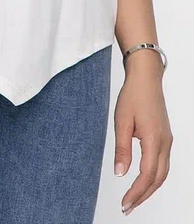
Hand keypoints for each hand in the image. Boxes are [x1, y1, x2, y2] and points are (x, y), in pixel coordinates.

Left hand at [113, 52, 172, 214]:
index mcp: (153, 139)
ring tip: (134, 199)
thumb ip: (121, 148)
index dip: (136, 192)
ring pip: (162, 173)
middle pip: (158, 179)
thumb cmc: (133, 95)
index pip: (147, 175)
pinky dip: (154, 177)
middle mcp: (164, 143)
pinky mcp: (165, 138)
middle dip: (143, 196)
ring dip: (149, 188)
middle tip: (128, 208)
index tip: (125, 203)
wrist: (146, 78)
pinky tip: (143, 181)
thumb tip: (120, 174)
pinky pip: (162, 164)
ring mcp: (167, 141)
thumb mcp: (121, 120)